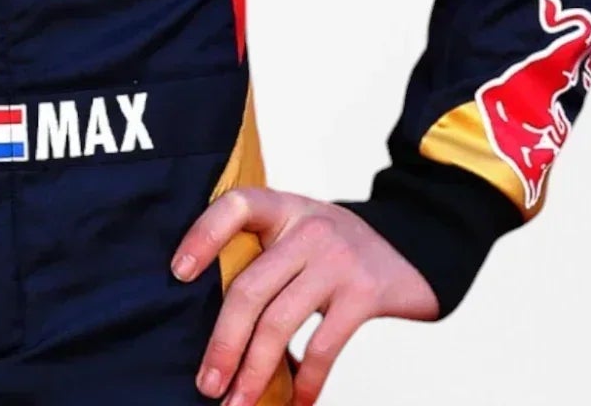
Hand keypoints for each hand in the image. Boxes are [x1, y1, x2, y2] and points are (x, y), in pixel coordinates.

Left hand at [172, 187, 438, 404]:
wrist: (413, 246)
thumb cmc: (338, 248)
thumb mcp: (301, 232)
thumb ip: (265, 256)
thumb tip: (217, 325)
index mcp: (285, 208)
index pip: (236, 205)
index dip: (203, 234)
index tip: (177, 273)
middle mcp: (309, 227)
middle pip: (250, 286)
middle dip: (224, 343)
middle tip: (206, 385)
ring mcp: (338, 259)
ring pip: (279, 322)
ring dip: (254, 373)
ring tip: (238, 403)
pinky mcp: (364, 292)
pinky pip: (323, 346)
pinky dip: (304, 383)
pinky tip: (294, 404)